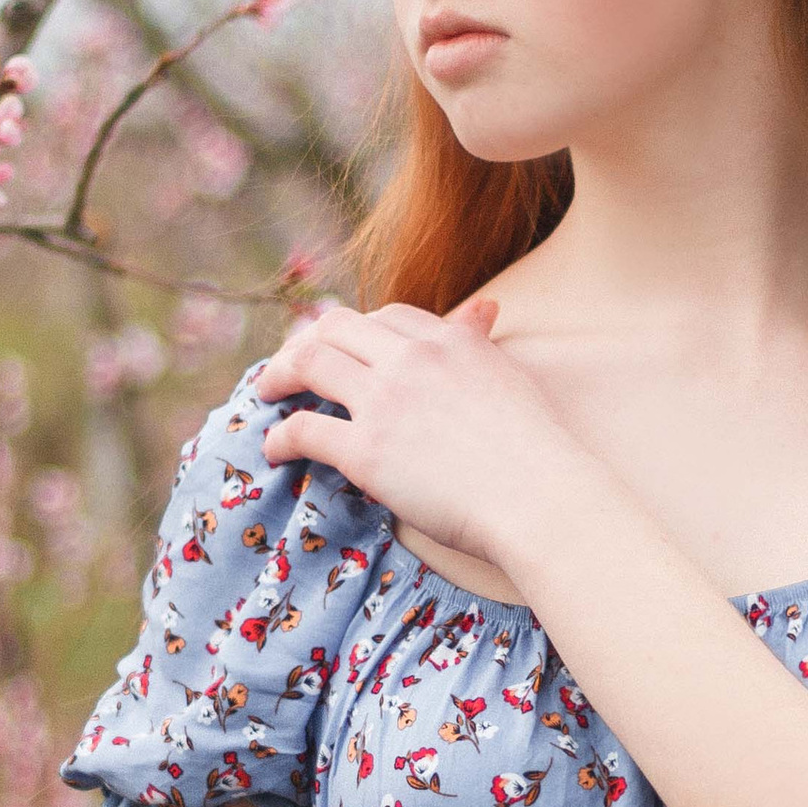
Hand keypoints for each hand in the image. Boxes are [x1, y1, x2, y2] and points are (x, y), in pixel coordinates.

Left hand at [252, 296, 584, 574]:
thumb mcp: (509, 377)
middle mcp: (412, 359)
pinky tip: (274, 449)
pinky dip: (281, 436)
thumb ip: (480, 344)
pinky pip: (304, 429)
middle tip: (292, 366)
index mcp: (449, 340)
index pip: (388, 316)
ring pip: (309, 364)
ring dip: (279, 376)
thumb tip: (485, 308)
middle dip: (306, 341)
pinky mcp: (366, 451)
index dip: (357, 331)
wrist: (540, 498)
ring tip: (267, 394)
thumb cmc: (537, 451)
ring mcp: (385, 402)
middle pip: (336, 327)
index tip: (344, 349)